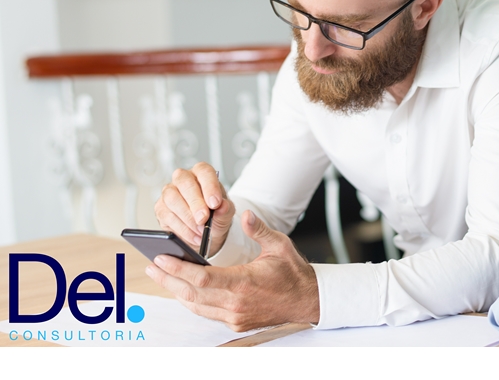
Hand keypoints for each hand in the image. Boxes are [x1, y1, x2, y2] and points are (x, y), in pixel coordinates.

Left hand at [146, 210, 320, 330]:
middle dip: (168, 279)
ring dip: (176, 290)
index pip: (203, 277)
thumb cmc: (293, 272)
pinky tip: (182, 288)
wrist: (307, 300)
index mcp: (245, 283)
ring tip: (161, 275)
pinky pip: (206, 312)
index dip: (178, 269)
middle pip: (192, 293)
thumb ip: (259, 229)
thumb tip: (244, 214)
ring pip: (196, 305)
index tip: (161, 258)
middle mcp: (236, 303)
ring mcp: (235, 316)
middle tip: (152, 266)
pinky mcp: (236, 322)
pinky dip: (191, 300)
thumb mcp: (279, 245)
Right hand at [154, 162, 234, 256]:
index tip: (215, 203)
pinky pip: (167, 216)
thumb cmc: (216, 216)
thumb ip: (225, 209)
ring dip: (188, 218)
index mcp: (202, 173)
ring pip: (172, 199)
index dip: (209, 186)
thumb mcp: (226, 213)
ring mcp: (169, 192)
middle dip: (195, 203)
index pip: (204, 172)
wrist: (206, 232)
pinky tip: (193, 236)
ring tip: (201, 230)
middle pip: (185, 183)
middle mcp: (183, 179)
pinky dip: (182, 229)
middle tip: (204, 219)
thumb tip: (222, 206)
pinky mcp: (161, 208)